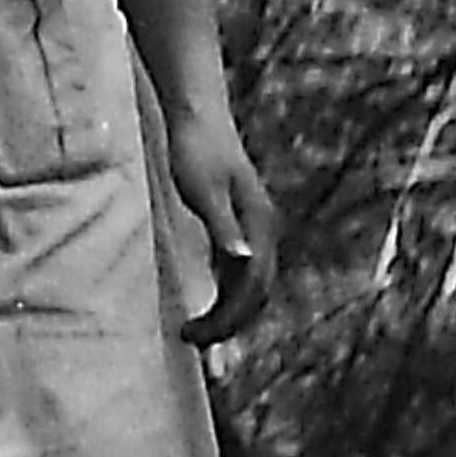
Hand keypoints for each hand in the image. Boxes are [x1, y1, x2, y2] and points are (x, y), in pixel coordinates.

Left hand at [165, 105, 279, 346]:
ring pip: (250, 284)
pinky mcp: (238, 224)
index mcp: (258, 226)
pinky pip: (239, 271)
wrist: (198, 115)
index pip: (251, 287)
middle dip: (229, 323)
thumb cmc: (196, 149)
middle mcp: (263, 231)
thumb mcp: (203, 190)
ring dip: (229, 312)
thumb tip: (242, 262)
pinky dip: (226, 293)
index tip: (194, 334)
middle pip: (256, 293)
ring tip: (197, 333)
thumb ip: (223, 227)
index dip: (226, 318)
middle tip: (192, 341)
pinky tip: (206, 305)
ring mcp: (253, 228)